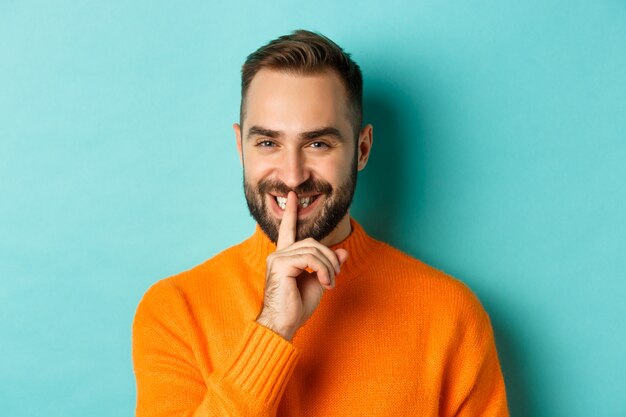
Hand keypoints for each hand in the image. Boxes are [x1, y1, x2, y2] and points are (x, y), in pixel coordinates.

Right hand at [256, 191, 348, 340]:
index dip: (291, 213)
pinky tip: (324, 283)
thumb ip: (328, 265)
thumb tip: (343, 251)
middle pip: (312, 242)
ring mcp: (277, 258)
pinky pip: (309, 258)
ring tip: (329, 283)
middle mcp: (278, 254)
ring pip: (313, 250)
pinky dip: (322, 270)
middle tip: (334, 277)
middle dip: (329, 257)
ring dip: (328, 266)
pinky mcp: (280, 265)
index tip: (293, 196)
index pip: (288, 230)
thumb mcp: (319, 282)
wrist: (283, 325)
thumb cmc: (296, 307)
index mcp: (285, 256)